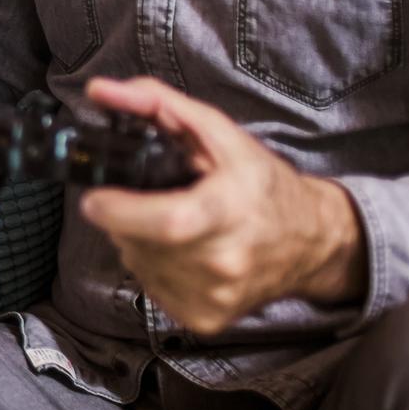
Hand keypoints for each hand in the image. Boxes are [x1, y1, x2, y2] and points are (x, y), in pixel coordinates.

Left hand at [78, 77, 366, 335]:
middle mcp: (223, 262)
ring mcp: (213, 297)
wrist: (312, 242)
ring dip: (138, 240)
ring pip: (139, 263)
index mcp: (229, 213)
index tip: (96, 198)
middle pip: (140, 241)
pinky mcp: (205, 319)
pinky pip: (151, 286)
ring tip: (171, 221)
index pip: (167, 222)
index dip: (122, 211)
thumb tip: (99, 91)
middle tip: (145, 199)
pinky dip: (153, 265)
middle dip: (125, 217)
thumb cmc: (263, 184)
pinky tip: (181, 249)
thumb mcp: (220, 134)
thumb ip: (157, 105)